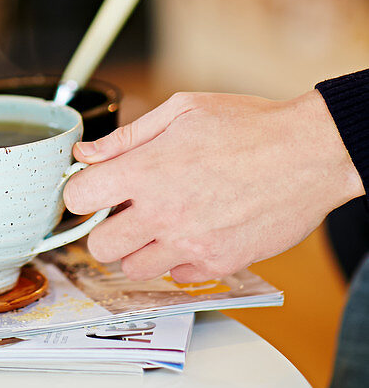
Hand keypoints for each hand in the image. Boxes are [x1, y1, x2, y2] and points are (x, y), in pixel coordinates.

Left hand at [63, 90, 363, 281]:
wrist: (308, 153)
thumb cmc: (248, 125)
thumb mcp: (181, 110)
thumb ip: (128, 136)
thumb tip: (87, 152)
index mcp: (146, 171)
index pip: (78, 198)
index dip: (82, 191)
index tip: (95, 188)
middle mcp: (162, 213)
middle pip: (99, 245)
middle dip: (105, 227)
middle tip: (125, 210)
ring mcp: (189, 244)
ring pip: (133, 269)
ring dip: (138, 249)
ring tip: (160, 222)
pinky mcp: (218, 263)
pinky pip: (176, 277)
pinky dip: (177, 260)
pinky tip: (193, 232)